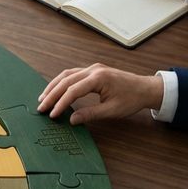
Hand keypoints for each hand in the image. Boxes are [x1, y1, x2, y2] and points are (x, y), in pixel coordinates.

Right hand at [37, 63, 164, 123]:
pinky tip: (55, 90)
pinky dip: (62, 82)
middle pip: (66, 81)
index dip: (60, 104)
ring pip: (67, 75)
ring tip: (43, 98)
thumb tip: (72, 120)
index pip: (73, 91)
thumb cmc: (132, 99)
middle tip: (41, 107)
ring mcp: (93, 68)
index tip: (52, 115)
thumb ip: (90, 114)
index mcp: (99, 78)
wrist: (146, 88)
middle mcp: (94, 70)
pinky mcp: (94, 70)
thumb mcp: (112, 111)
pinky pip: (73, 74)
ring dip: (53, 86)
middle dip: (51, 94)